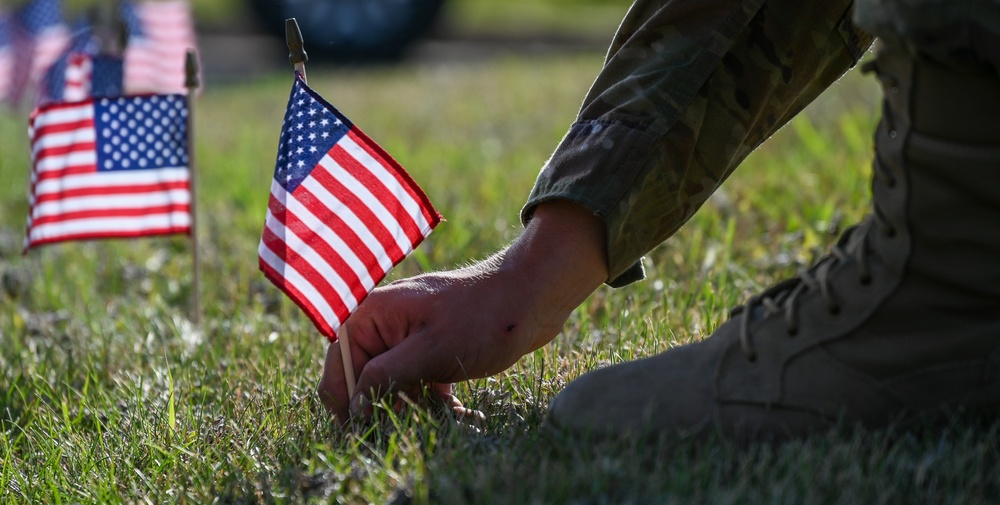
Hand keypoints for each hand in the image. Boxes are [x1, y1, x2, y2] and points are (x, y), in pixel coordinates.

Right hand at [317, 200, 608, 421]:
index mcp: (371, 314)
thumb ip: (383, 377)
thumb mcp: (429, 352)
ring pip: (395, 384)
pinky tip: (461, 413)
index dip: (348, 401)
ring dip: (418, 407)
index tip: (370, 429)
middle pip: (366, 378)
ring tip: (449, 416)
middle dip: (389, 406)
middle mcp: (384, 321)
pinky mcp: (431, 345)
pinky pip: (419, 380)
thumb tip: (353, 406)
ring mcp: (408, 333)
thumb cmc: (482, 317)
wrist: (534, 295)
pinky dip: (435, 399)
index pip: (339, 366)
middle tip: (416, 423)